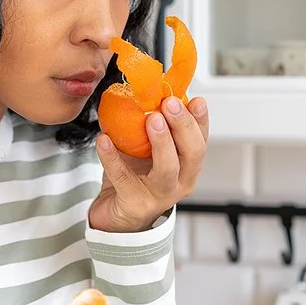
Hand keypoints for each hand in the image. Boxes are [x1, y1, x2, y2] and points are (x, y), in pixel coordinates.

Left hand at [89, 96, 208, 231]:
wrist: (115, 215)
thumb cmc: (134, 178)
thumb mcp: (147, 150)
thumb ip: (152, 125)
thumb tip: (144, 89)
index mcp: (187, 166)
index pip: (201, 140)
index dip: (200, 120)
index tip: (196, 99)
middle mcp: (180, 182)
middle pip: (192, 154)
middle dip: (183, 125)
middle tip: (170, 103)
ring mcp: (159, 196)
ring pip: (167, 169)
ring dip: (161, 141)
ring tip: (151, 119)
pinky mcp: (135, 203)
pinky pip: (123, 177)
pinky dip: (112, 157)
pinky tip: (103, 139)